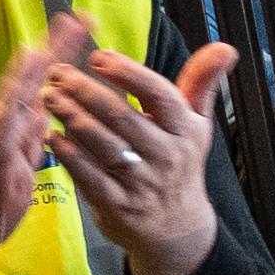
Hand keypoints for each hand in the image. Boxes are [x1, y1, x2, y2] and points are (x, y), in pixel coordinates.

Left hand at [45, 31, 239, 274]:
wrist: (178, 228)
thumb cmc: (180, 163)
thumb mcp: (197, 124)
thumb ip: (202, 82)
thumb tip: (225, 47)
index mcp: (185, 130)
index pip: (159, 95)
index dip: (128, 73)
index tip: (99, 57)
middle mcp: (166, 156)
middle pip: (122, 118)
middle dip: (86, 91)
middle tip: (58, 73)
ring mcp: (141, 183)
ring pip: (103, 145)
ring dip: (72, 118)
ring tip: (50, 97)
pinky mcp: (117, 205)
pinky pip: (89, 176)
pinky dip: (68, 154)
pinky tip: (51, 135)